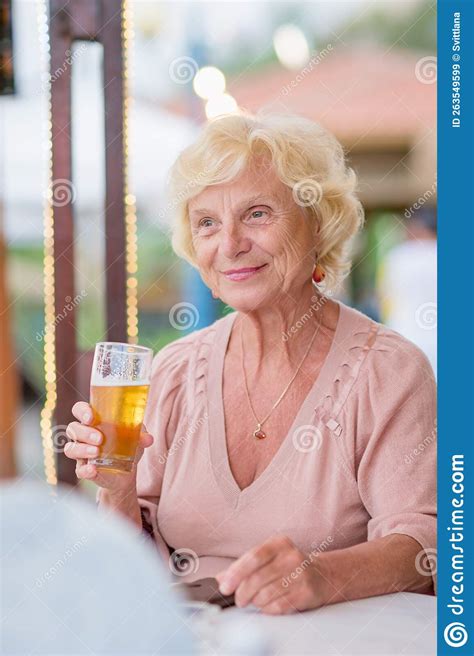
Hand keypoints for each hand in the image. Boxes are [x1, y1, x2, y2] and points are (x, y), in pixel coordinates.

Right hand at [65, 401, 153, 494]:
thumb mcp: (136, 437)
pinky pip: (79, 470)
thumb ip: (141, 435)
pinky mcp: (84, 469)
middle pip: (73, 428)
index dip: (82, 411)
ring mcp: (81, 453)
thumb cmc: (128, 445)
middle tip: (99, 438)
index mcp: (94, 421)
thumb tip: (148, 439)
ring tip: (96, 453)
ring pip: (70, 448)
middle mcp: (83, 435)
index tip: (91, 417)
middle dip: (84, 432)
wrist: (127, 471)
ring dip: (82, 450)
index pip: (79, 410)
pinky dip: (85, 470)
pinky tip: (93, 470)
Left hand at [215, 535, 330, 614]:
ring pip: (266, 594)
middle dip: (242, 592)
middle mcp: (291, 557)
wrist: (321, 575)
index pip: (253, 557)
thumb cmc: (289, 566)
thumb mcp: (269, 558)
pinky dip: (267, 608)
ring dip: (255, 601)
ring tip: (255, 599)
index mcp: (279, 543)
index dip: (236, 573)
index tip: (224, 585)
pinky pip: (277, 606)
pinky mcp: (305, 593)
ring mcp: (300, 575)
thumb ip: (244, 566)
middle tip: (238, 599)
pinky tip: (268, 603)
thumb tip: (221, 578)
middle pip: (257, 578)